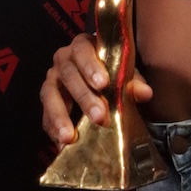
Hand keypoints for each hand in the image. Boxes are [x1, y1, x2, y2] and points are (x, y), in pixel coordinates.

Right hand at [39, 34, 152, 149]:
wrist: (97, 77)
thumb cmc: (110, 72)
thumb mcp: (123, 73)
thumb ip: (133, 82)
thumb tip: (145, 93)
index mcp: (82, 46)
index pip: (83, 51)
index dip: (91, 66)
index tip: (103, 84)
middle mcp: (63, 60)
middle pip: (69, 75)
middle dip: (84, 97)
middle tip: (99, 116)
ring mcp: (52, 80)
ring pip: (50, 95)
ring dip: (60, 117)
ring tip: (69, 137)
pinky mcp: (46, 101)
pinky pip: (45, 115)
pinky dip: (53, 130)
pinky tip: (62, 144)